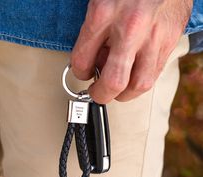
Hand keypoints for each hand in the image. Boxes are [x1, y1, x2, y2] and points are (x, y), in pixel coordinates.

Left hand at [70, 0, 192, 103]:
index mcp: (103, 13)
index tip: (83, 73)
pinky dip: (141, 80)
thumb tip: (96, 61)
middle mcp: (129, 28)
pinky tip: (134, 74)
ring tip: (118, 89)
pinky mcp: (170, 40)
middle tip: (98, 93)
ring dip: (124, 94)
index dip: (79, 73)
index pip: (82, 61)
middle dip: (101, 95)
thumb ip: (95, 34)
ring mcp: (153, 36)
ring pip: (139, 85)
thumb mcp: (100, 2)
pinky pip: (154, 73)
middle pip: (114, 82)